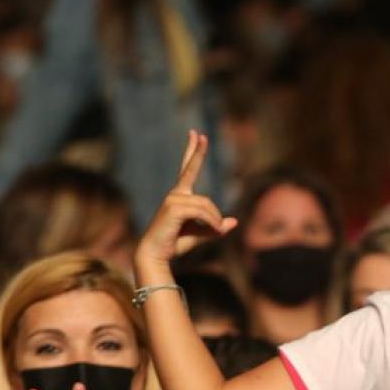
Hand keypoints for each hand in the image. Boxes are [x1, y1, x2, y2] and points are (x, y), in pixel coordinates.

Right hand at [135, 131, 235, 275]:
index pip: (186, 169)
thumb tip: (234, 222)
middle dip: (196, 151)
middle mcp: (175, 194)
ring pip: (206, 204)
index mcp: (179, 196)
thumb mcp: (199, 235)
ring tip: (217, 232)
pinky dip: (212, 223)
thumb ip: (214, 227)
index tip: (196, 134)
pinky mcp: (174, 208)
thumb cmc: (174, 245)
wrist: (155, 255)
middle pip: (191, 171)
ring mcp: (173, 199)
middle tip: (201, 134)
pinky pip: (202, 212)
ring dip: (215, 220)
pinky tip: (215, 231)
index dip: (192, 152)